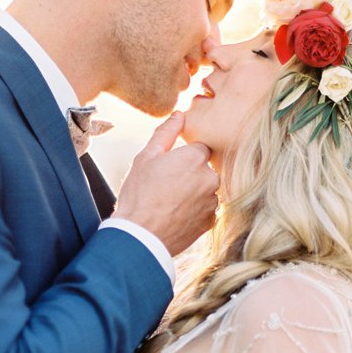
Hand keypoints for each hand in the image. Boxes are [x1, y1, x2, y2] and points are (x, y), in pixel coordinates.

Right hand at [114, 112, 218, 255]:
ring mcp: (212, 201)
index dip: (182, 157)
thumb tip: (179, 115)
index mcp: (196, 158)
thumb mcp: (146, 157)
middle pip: (204, 169)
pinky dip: (195, 211)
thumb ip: (166, 133)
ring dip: (194, 192)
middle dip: (190, 174)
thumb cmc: (139, 195)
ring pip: (206, 189)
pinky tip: (175, 215)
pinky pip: (206, 209)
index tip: (169, 168)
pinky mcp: (211, 221)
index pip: (199, 148)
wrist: (140, 236)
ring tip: (169, 203)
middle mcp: (210, 178)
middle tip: (166, 186)